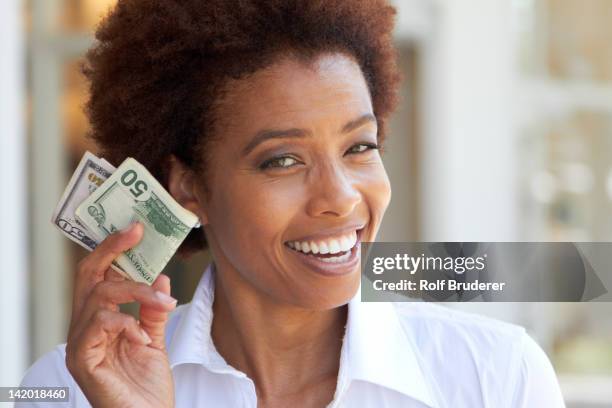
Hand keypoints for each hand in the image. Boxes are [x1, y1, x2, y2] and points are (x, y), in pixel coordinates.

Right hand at [65, 223, 176, 407]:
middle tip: (137, 232)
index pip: (98, 276)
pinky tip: (143, 337)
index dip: (113, 249)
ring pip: (98, 296)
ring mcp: (80, 344)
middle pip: (88, 276)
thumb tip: (161, 277)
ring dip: (136, 291)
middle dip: (111, 250)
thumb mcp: (154, 339)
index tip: (136, 228)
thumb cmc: (147, 387)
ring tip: (163, 302)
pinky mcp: (82, 360)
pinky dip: (127, 323)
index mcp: (99, 321)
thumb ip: (153, 310)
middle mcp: (84, 328)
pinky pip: (100, 324)